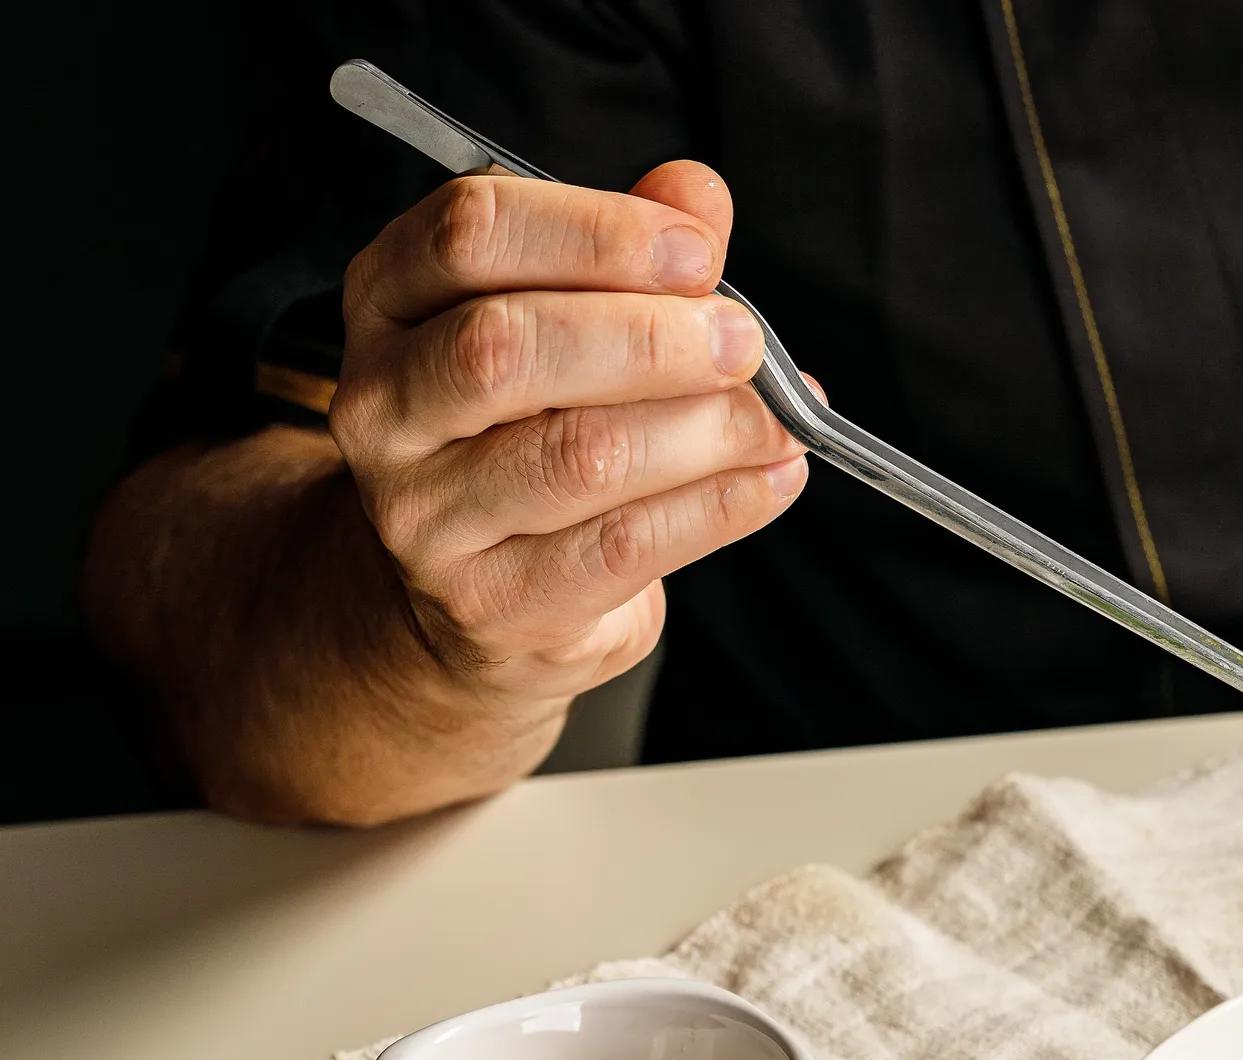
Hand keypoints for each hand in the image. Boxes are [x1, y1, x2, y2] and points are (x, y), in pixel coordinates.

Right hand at [328, 163, 807, 702]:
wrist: (481, 594)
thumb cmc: (534, 430)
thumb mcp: (567, 322)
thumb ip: (627, 251)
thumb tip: (698, 194)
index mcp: (392, 297)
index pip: (473, 232)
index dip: (599, 231)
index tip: (700, 252)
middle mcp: (385, 402)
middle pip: (509, 347)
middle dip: (653, 339)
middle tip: (746, 345)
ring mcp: (424, 513)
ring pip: (578, 455)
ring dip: (705, 429)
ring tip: (776, 421)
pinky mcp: (490, 601)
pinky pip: (623, 544)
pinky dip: (720, 505)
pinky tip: (771, 478)